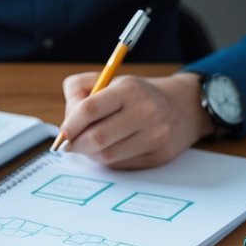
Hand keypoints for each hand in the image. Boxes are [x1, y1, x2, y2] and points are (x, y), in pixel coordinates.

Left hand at [57, 71, 213, 168]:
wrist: (182, 106)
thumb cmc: (137, 94)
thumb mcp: (111, 80)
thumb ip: (80, 92)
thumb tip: (66, 123)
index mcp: (128, 89)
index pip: (89, 109)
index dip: (70, 124)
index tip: (62, 133)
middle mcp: (144, 112)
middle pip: (97, 138)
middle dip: (76, 145)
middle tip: (70, 145)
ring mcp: (154, 136)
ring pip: (107, 156)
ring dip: (91, 154)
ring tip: (89, 145)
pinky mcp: (157, 155)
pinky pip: (121, 164)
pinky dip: (108, 159)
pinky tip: (111, 148)